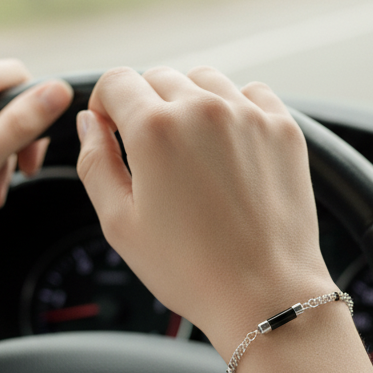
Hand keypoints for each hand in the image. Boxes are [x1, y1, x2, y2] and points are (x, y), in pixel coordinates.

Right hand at [75, 66, 333, 357]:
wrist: (265, 295)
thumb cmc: (189, 268)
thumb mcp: (119, 223)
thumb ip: (94, 163)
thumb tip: (89, 122)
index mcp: (155, 129)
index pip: (116, 81)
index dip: (105, 104)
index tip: (112, 130)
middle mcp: (203, 108)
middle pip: (158, 78)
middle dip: (145, 106)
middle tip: (152, 153)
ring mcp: (248, 114)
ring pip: (204, 80)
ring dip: (189, 102)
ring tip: (192, 150)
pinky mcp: (283, 127)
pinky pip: (250, 93)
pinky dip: (234, 108)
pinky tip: (229, 147)